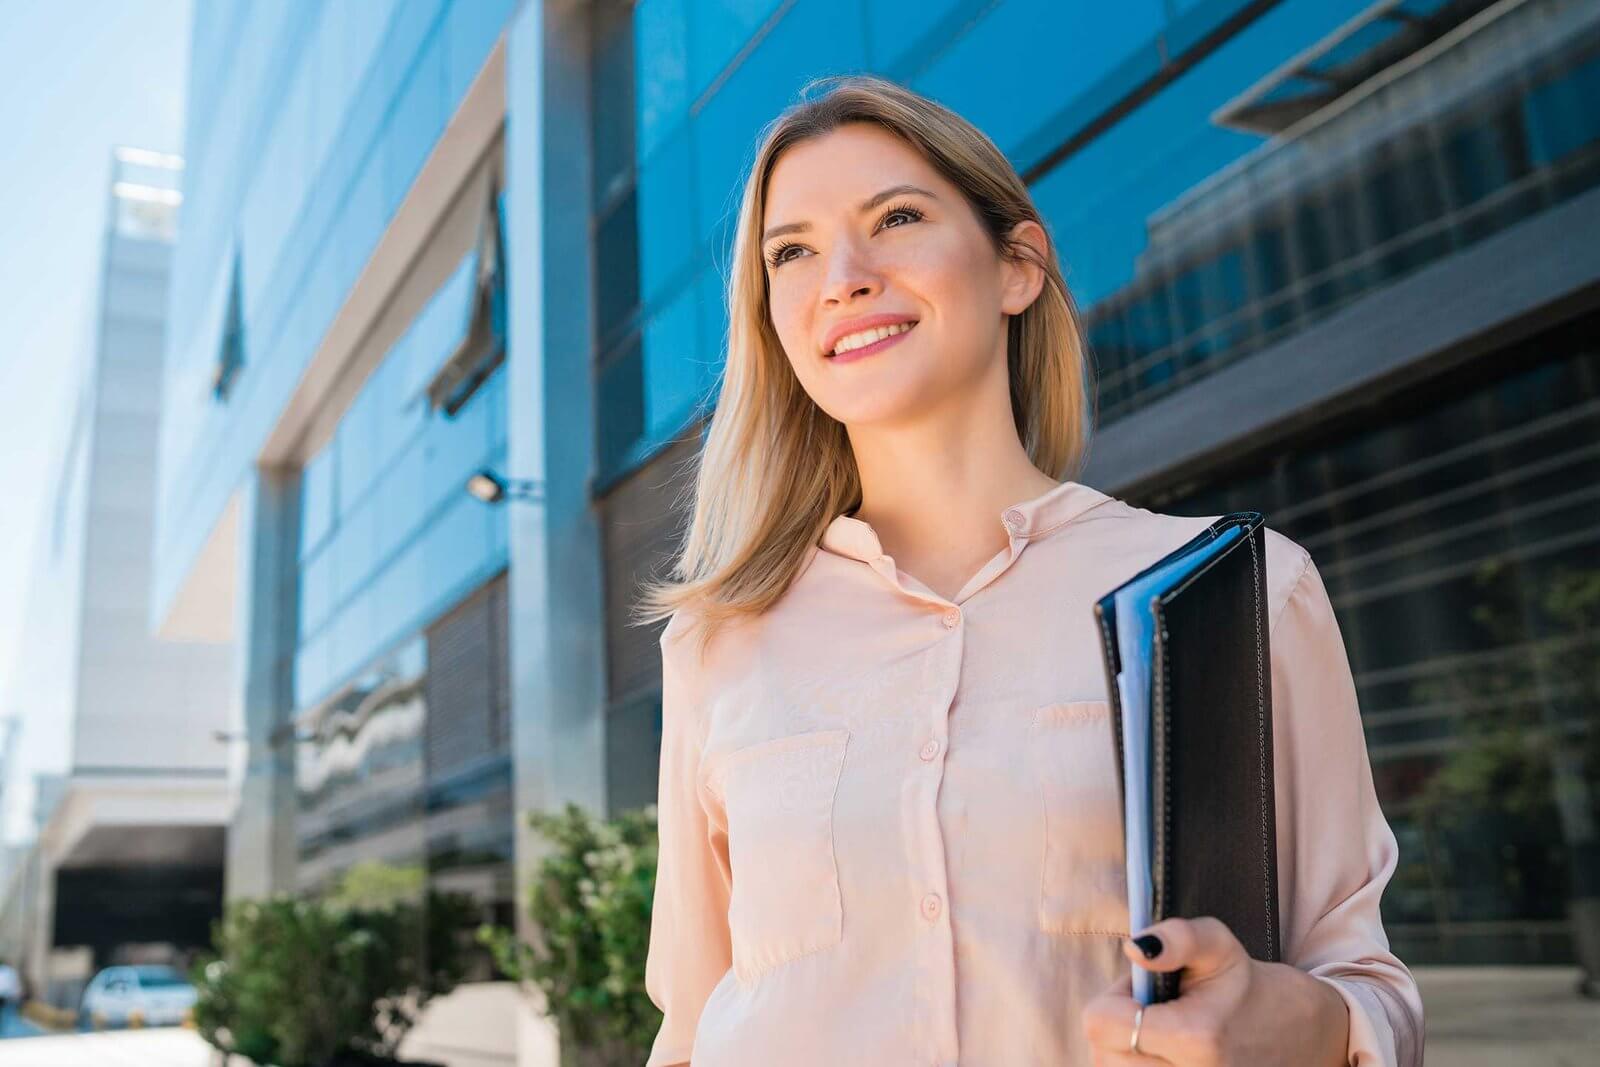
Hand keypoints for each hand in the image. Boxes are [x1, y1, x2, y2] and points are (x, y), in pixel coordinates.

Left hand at [1080, 916, 1350, 1065]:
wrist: (1297, 1038)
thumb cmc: (1244, 986)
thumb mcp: (1217, 944)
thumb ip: (1176, 936)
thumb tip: (1135, 948)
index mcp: (1193, 1039)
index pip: (1099, 1024)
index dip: (1113, 998)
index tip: (1144, 989)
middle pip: (1101, 1053)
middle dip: (1118, 1026)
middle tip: (1157, 1011)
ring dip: (1125, 1051)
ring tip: (1162, 1033)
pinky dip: (1138, 1066)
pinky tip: (1163, 1056)